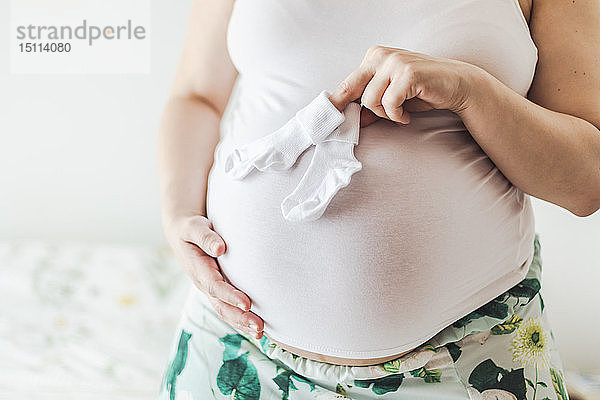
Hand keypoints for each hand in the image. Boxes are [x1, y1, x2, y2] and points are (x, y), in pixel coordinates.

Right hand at [162, 213, 263, 338]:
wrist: (182, 233)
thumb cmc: (190, 228)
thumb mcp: (194, 227)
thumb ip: (206, 236)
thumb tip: (220, 248)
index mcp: (197, 268)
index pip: (214, 286)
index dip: (230, 296)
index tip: (247, 303)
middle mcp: (203, 283)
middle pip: (221, 305)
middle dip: (239, 318)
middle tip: (259, 326)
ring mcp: (210, 289)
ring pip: (225, 311)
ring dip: (242, 323)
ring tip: (261, 332)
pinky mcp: (218, 290)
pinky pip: (228, 308)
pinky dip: (241, 319)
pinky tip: (256, 328)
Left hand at [328, 45, 477, 126]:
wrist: (456, 85)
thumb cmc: (422, 90)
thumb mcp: (390, 96)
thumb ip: (370, 102)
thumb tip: (350, 118)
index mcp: (373, 56)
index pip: (348, 82)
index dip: (338, 101)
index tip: (328, 114)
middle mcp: (381, 55)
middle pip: (354, 91)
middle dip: (359, 110)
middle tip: (369, 122)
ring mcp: (394, 62)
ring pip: (371, 100)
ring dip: (385, 114)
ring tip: (399, 114)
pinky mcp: (407, 74)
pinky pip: (389, 104)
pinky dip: (397, 115)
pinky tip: (407, 115)